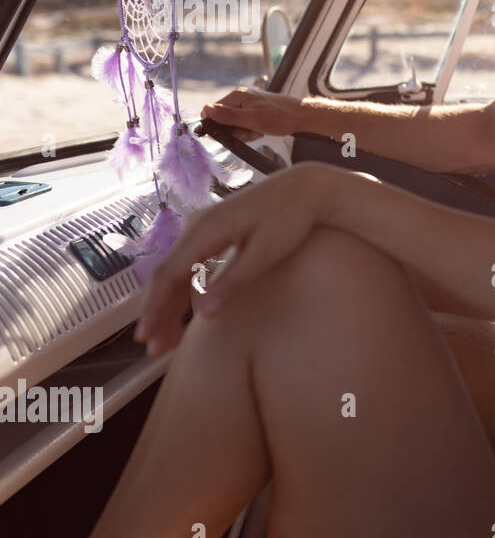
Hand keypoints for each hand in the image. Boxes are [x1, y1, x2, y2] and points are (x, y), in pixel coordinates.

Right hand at [133, 162, 346, 356]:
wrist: (305, 188)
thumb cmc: (290, 218)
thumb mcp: (265, 253)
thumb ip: (233, 281)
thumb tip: (204, 313)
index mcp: (205, 230)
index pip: (168, 274)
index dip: (155, 308)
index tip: (146, 336)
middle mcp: (195, 227)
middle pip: (165, 275)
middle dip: (157, 313)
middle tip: (153, 348)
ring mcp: (201, 229)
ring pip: (174, 272)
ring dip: (168, 306)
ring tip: (166, 340)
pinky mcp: (211, 234)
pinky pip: (188, 266)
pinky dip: (182, 291)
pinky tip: (182, 313)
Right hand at [201, 87, 304, 142]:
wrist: (302, 117)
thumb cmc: (280, 117)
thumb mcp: (252, 119)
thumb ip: (228, 115)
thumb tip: (206, 110)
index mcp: (236, 96)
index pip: (212, 112)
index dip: (218, 126)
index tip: (231, 133)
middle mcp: (239, 98)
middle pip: (223, 120)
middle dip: (235, 131)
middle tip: (250, 131)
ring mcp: (247, 105)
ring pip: (234, 125)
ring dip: (245, 132)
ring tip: (258, 131)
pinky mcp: (254, 112)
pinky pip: (244, 125)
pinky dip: (251, 131)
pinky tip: (261, 131)